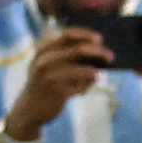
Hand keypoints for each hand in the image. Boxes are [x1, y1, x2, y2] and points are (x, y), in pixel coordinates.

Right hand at [6, 21, 111, 136]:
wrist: (30, 108)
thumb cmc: (45, 83)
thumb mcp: (49, 65)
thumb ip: (66, 56)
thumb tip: (97, 52)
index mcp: (43, 49)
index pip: (67, 35)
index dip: (85, 34)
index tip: (100, 38)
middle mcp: (45, 60)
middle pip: (79, 50)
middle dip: (98, 52)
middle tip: (111, 56)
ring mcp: (50, 76)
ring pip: (84, 71)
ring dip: (94, 73)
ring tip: (96, 76)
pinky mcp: (58, 92)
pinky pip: (82, 87)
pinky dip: (86, 87)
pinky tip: (82, 90)